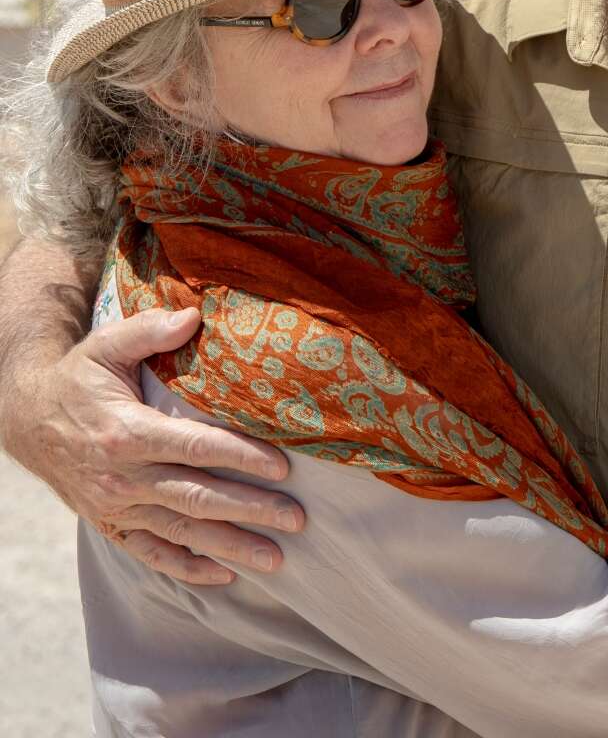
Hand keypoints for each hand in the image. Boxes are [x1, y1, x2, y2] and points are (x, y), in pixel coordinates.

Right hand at [7, 305, 302, 583]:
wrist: (26, 419)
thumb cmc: (79, 377)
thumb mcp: (108, 344)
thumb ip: (150, 330)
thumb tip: (193, 315)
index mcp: (128, 432)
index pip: (197, 448)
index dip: (242, 457)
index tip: (284, 466)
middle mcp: (122, 478)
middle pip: (198, 497)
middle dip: (252, 510)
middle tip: (298, 519)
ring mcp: (116, 508)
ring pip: (182, 532)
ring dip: (231, 547)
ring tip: (277, 559)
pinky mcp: (110, 525)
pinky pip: (151, 553)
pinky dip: (188, 568)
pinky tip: (225, 575)